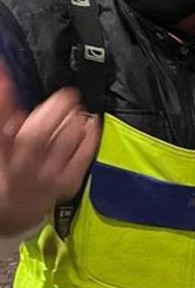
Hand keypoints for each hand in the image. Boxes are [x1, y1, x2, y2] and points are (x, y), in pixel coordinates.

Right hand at [0, 68, 100, 234]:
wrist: (17, 207)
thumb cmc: (10, 166)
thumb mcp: (6, 144)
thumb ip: (7, 118)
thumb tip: (8, 81)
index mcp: (5, 151)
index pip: (1, 124)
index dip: (1, 100)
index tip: (5, 79)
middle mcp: (23, 165)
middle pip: (38, 134)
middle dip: (54, 110)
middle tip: (66, 95)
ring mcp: (46, 175)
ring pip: (63, 143)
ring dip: (74, 120)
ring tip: (78, 108)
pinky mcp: (66, 182)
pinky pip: (82, 158)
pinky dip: (89, 137)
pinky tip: (92, 123)